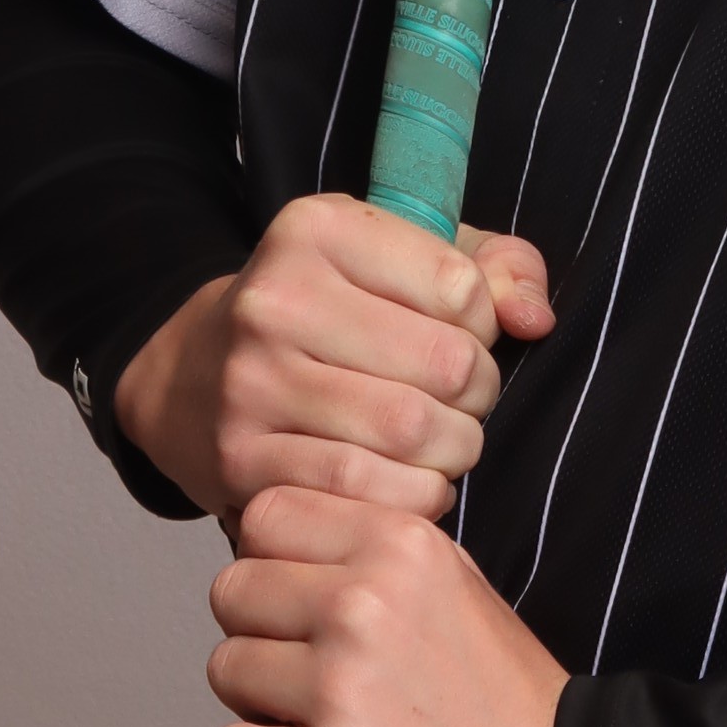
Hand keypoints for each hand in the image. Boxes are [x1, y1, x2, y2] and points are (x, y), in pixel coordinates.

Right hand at [117, 196, 554, 524]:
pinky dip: (414, 496)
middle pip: (447, 365)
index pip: (461, 288)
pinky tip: (410, 479)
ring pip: (412, 432)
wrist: (191, 376)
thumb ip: (495, 269)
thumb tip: (534, 319)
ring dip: (454, 450)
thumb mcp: (401, 258)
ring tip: (444, 441)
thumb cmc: (328, 313)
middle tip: (464, 402)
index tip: (460, 334)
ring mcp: (251, 383)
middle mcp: (274, 300)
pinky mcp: (242, 458)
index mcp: (316, 230)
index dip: (484, 324)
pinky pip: (368, 491)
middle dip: (480, 394)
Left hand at [210, 490, 566, 726]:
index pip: (265, 515)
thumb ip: (373, 554)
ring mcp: (340, 690)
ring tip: (322, 726)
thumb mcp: (457, 585)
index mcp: (400, 546)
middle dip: (259, 635)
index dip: (272, 562)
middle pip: (232, 592)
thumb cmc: (507, 707)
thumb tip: (286, 550)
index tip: (300, 601)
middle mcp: (364, 605)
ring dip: (260, 704)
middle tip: (309, 674)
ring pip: (225, 670)